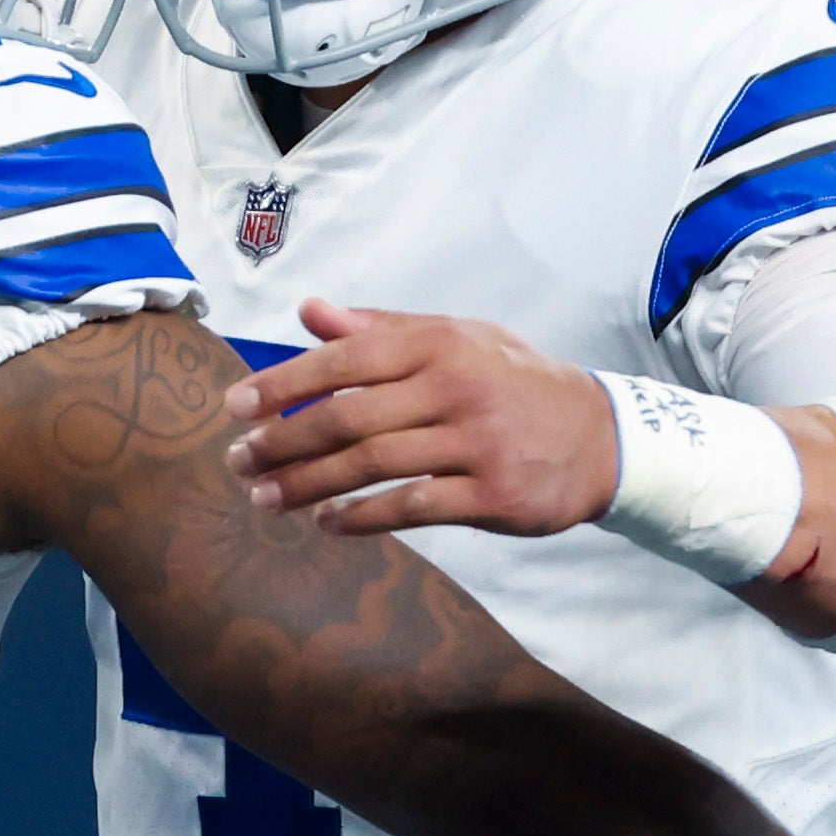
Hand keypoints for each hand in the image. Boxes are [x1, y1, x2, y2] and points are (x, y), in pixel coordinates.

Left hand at [218, 298, 619, 534]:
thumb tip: (310, 312)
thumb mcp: (456, 339)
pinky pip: (410, 507)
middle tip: (238, 461)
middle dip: (282, 441)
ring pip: (370, 464)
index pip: (343, 361)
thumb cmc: (512, 383)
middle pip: (347, 417)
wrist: (600, 437)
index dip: (283, 385)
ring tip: (266, 498)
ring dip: (308, 484)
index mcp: (439, 344)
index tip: (234, 407)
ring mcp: (476, 442)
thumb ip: (381, 328)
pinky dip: (360, 517)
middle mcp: (455, 388)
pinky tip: (326, 523)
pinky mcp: (492, 494)